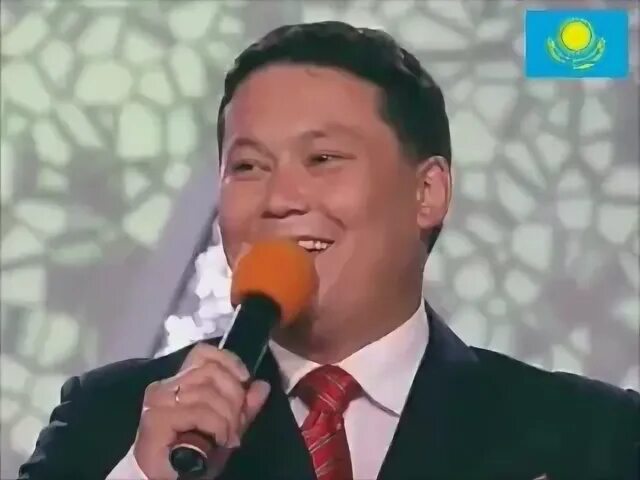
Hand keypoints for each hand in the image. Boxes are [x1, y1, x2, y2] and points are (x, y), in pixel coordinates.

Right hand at [132, 343, 270, 479]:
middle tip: (237, 423)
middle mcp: (165, 386)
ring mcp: (158, 401)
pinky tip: (219, 439)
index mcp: (179, 382)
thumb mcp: (226, 428)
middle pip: (211, 371)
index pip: (202, 353)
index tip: (245, 379)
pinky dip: (217, 426)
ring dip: (227, 417)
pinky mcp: (156, 418)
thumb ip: (244, 408)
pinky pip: (200, 412)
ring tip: (228, 436)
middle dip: (234, 396)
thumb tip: (262, 385)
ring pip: (207, 392)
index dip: (228, 360)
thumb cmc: (192, 455)